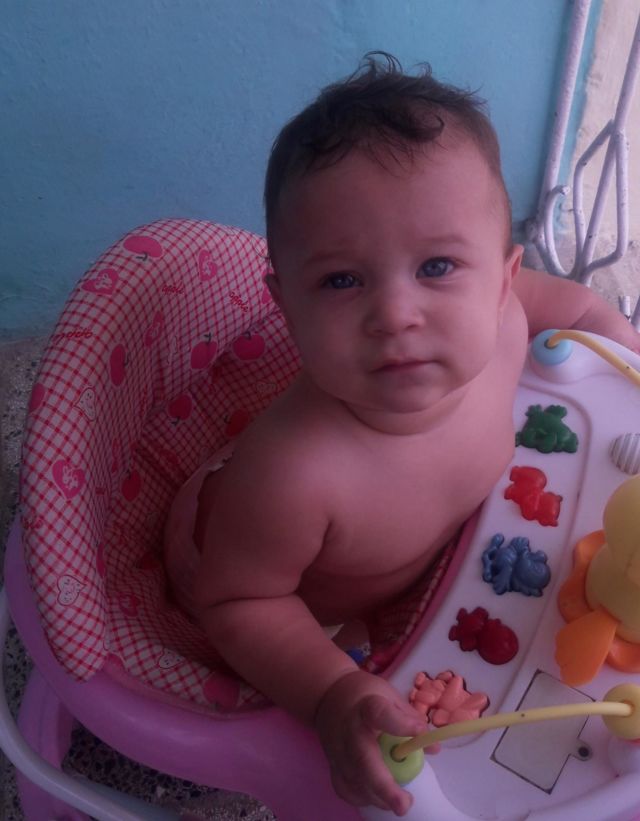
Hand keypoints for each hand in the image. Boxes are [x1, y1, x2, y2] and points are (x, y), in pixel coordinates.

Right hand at [314, 669, 428, 815]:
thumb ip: (410, 719)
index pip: (379, 714)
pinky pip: (346, 789)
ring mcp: (338, 751)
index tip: (419, 731)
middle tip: (404, 804)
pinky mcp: (332, 765)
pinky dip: (363, 798)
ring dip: (378, 797)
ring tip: (399, 800)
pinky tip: (378, 796)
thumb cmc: (365, 695)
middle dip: (384, 786)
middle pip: (363, 760)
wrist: (329, 696)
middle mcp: (350, 731)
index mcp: (367, 707)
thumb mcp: (389, 696)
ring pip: (355, 781)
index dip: (399, 724)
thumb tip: (433, 747)